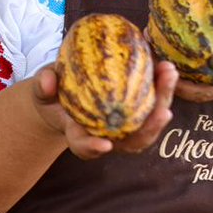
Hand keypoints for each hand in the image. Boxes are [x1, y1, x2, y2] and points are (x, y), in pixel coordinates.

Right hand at [29, 61, 178, 159]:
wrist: (66, 92)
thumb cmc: (54, 94)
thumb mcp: (43, 90)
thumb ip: (44, 86)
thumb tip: (48, 81)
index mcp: (80, 135)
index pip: (86, 146)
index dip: (93, 147)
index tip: (104, 145)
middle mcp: (108, 136)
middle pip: (132, 140)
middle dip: (150, 129)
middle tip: (164, 112)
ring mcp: (125, 125)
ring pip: (149, 122)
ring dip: (163, 100)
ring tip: (169, 73)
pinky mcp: (138, 109)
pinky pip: (153, 101)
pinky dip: (162, 85)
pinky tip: (166, 65)